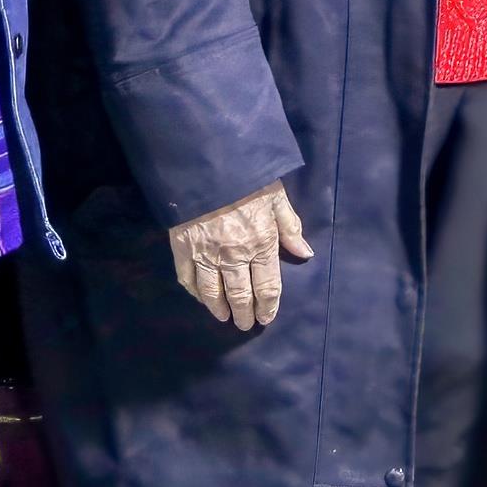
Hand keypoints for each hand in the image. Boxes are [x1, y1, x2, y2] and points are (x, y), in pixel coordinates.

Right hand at [166, 181, 311, 330]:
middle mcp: (234, 255)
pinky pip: (187, 279)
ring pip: (212, 293)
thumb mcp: (276, 197)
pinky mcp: (181, 248)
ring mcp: (205, 254)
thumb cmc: (247, 177)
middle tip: (245, 325)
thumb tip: (305, 253)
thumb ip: (290, 227)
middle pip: (240, 295)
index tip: (266, 317)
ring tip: (223, 317)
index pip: (267, 286)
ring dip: (219, 309)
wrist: (204, 162)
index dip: (268, 306)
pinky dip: (194, 292)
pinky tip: (200, 297)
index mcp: (260, 243)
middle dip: (244, 314)